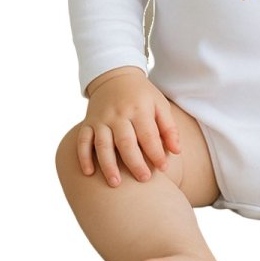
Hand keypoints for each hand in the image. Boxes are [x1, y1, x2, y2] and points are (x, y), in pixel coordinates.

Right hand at [76, 66, 180, 185]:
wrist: (115, 76)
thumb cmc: (142, 96)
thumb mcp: (159, 104)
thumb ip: (169, 128)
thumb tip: (177, 151)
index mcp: (139, 109)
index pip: (148, 135)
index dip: (156, 153)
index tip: (164, 168)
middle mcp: (118, 114)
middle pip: (126, 142)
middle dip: (135, 163)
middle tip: (144, 179)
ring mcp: (101, 119)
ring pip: (102, 144)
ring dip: (108, 165)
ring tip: (116, 184)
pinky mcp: (88, 123)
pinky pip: (83, 141)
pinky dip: (84, 157)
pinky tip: (89, 173)